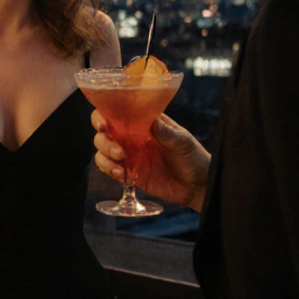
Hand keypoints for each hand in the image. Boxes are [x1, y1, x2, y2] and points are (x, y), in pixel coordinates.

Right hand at [92, 111, 209, 211]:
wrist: (197, 187)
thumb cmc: (193, 157)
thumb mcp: (184, 143)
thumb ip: (168, 133)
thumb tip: (153, 122)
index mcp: (144, 122)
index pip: (118, 111)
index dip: (104, 114)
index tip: (104, 123)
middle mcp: (132, 135)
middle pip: (104, 131)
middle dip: (103, 139)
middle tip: (118, 150)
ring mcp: (129, 154)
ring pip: (102, 149)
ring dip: (105, 155)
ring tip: (121, 163)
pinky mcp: (128, 172)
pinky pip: (108, 168)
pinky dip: (109, 169)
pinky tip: (121, 175)